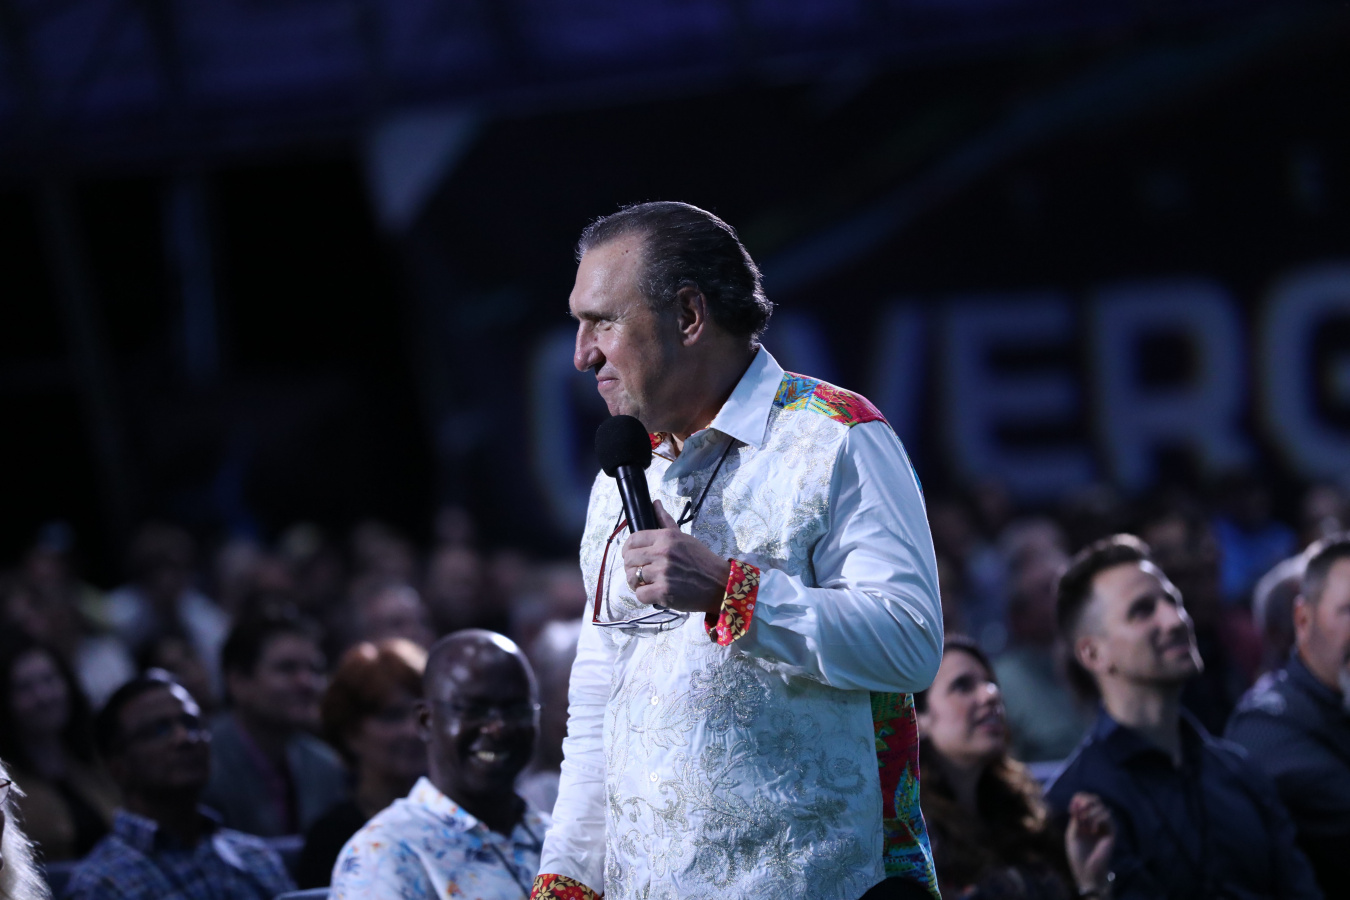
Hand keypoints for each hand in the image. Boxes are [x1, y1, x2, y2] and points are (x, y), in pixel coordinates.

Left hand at [621, 500, 728, 616]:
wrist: (719, 583)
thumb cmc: (701, 560)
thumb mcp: (684, 537)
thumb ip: (666, 521)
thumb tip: (655, 503)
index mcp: (666, 537)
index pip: (633, 539)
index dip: (628, 548)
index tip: (631, 555)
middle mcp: (662, 553)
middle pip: (629, 559)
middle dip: (630, 566)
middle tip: (639, 571)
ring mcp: (662, 573)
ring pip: (632, 577)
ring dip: (637, 582)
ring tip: (647, 582)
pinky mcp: (663, 592)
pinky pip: (640, 594)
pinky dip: (644, 595)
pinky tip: (653, 592)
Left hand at [1066, 792, 1114, 896]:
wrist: (1086, 871)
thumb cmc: (1077, 854)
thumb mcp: (1072, 832)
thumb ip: (1076, 817)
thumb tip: (1078, 801)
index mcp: (1085, 819)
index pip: (1085, 799)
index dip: (1079, 799)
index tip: (1071, 810)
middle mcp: (1096, 820)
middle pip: (1095, 799)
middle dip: (1085, 802)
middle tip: (1079, 814)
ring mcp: (1105, 825)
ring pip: (1102, 806)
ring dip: (1090, 813)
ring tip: (1085, 827)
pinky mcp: (1112, 832)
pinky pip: (1107, 816)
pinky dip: (1097, 820)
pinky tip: (1092, 831)